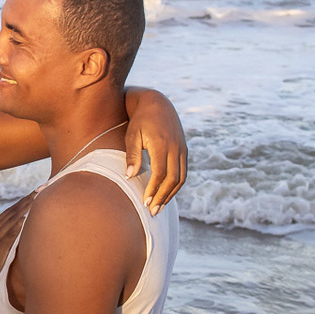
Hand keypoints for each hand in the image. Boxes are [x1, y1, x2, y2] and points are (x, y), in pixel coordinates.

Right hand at [0, 191, 35, 291]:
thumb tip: (7, 240)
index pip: (7, 214)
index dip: (20, 205)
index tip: (31, 196)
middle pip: (11, 212)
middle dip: (26, 200)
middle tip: (39, 189)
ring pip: (10, 219)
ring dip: (24, 207)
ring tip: (37, 197)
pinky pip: (8, 235)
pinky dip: (16, 225)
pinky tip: (26, 218)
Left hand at [124, 89, 186, 214]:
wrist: (157, 103)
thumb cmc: (139, 120)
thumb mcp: (132, 135)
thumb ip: (132, 155)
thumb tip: (130, 176)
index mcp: (162, 145)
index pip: (160, 173)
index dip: (154, 189)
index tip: (146, 202)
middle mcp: (176, 148)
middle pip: (173, 179)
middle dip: (163, 197)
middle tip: (153, 211)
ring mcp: (182, 149)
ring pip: (181, 177)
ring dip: (171, 194)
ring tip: (160, 206)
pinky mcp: (184, 150)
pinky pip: (183, 172)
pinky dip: (176, 185)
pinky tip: (166, 193)